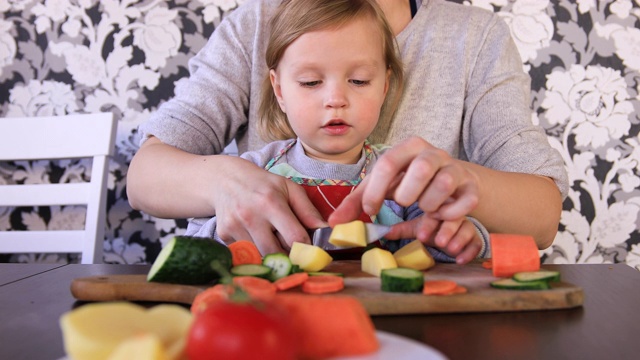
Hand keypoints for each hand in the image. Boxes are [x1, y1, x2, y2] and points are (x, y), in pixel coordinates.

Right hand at [212, 158, 326, 254]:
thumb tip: (324, 230)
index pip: (294, 237)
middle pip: (276, 253)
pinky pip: (246, 253)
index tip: (309, 249)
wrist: (226, 179)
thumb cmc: (263, 185)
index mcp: (271, 203)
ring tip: (271, 237)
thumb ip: (307, 210)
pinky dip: (255, 249)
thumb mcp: (289, 188)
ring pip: (260, 255)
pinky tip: (255, 235)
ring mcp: (234, 227)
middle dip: (287, 255)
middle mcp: (250, 216)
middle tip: (291, 249)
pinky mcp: (223, 235)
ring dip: (270, 253)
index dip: (305, 247)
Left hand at [329, 137, 479, 223]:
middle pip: (421, 167)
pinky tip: (440, 216)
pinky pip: (466, 201)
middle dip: (407, 193)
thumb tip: (334, 224)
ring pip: (445, 182)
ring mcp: (455, 168)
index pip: (388, 163)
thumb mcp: (381, 188)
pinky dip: (451, 214)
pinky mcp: (471, 186)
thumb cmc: (407, 183)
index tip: (370, 211)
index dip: (375, 190)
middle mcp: (432, 153)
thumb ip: (357, 203)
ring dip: (430, 204)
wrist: (448, 182)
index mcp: (407, 147)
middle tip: (402, 204)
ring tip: (423, 210)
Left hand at [385, 215, 481, 263]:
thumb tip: (379, 232)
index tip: (421, 236)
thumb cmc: (432, 227)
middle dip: (446, 230)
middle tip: (438, 242)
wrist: (451, 232)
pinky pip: (476, 242)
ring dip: (459, 239)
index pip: (436, 211)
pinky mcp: (474, 238)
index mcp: (438, 208)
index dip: (429, 224)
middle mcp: (453, 214)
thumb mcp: (416, 227)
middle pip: (454, 217)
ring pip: (467, 228)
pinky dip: (470, 251)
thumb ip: (399, 230)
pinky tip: (460, 260)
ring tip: (450, 249)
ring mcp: (465, 226)